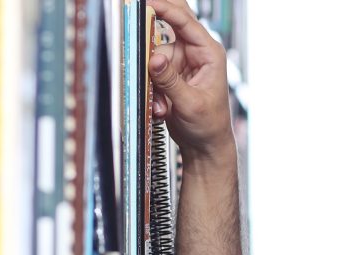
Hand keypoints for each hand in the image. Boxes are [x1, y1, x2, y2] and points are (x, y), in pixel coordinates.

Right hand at [148, 0, 233, 158]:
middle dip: (155, 19)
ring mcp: (181, 62)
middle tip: (139, 11)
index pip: (186, 22)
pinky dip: (151, 88)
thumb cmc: (209, 125)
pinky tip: (161, 106)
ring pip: (154, 53)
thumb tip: (155, 60)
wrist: (205, 145)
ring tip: (162, 104)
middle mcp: (195, 53)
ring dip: (152, 78)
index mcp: (209, 53)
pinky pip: (150, 71)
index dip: (166, 9)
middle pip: (173, 23)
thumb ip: (170, 81)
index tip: (147, 2)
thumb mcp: (190, 104)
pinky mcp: (169, 74)